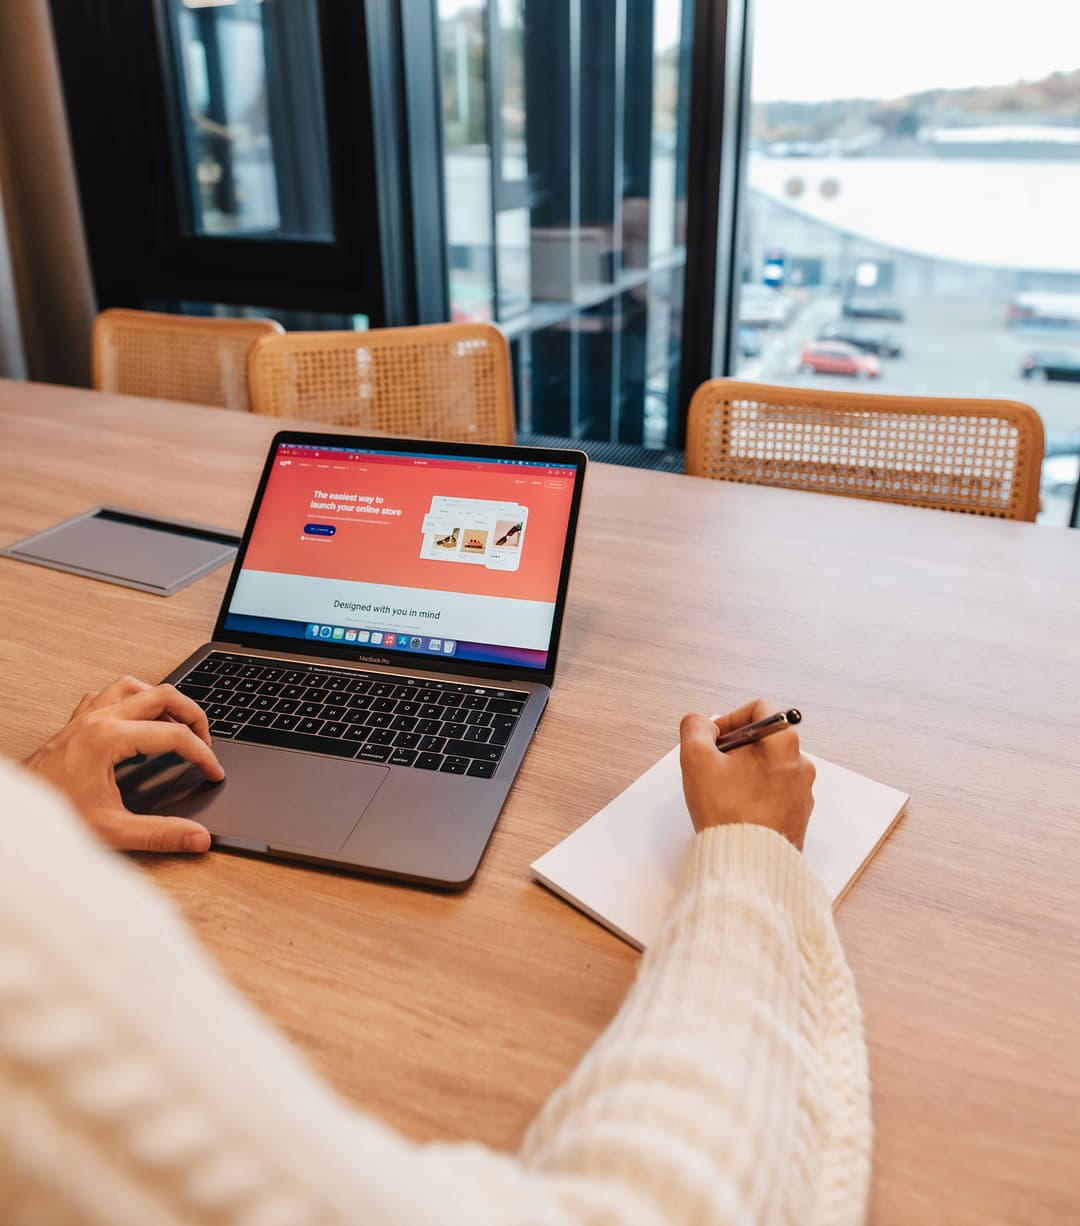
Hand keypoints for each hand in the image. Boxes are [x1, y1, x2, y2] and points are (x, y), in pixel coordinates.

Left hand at [25, 676, 224, 853]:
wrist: (12, 817)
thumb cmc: (52, 817)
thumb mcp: (112, 831)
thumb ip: (161, 834)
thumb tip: (197, 838)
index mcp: (109, 739)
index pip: (174, 737)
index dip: (202, 754)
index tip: (213, 771)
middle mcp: (98, 720)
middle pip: (162, 695)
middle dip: (193, 714)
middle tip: (206, 739)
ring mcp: (85, 717)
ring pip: (135, 685)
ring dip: (161, 700)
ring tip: (176, 722)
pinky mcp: (75, 723)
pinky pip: (108, 694)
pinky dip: (130, 699)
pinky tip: (136, 718)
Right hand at [679, 699, 814, 848]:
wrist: (747, 865)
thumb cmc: (726, 813)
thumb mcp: (696, 759)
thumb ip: (694, 728)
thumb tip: (701, 723)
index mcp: (785, 744)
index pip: (758, 709)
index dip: (730, 719)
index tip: (714, 738)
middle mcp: (801, 765)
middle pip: (762, 740)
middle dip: (734, 749)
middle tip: (712, 768)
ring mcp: (802, 793)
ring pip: (767, 767)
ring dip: (742, 772)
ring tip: (721, 793)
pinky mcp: (797, 816)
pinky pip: (773, 792)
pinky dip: (753, 793)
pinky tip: (735, 810)